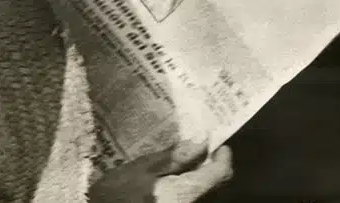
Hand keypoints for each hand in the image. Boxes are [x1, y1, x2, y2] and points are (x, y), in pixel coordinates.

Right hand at [91, 140, 232, 202]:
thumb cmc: (115, 195)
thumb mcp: (141, 170)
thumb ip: (174, 158)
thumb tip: (201, 142)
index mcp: (186, 194)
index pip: (221, 175)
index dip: (223, 157)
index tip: (218, 144)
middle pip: (214, 187)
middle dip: (210, 167)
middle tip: (200, 148)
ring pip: (202, 194)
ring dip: (198, 178)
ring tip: (183, 161)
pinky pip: (188, 200)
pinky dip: (186, 188)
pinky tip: (171, 179)